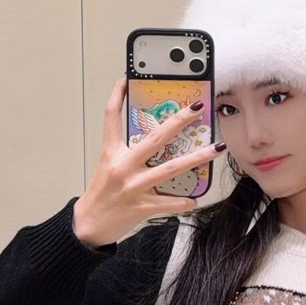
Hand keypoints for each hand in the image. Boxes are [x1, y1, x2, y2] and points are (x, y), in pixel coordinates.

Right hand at [72, 75, 221, 248]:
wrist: (89, 224)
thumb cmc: (101, 194)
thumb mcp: (108, 166)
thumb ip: (127, 152)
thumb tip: (154, 141)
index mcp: (112, 153)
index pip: (111, 118)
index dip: (117, 96)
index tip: (126, 79)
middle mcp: (124, 167)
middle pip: (155, 138)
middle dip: (179, 120)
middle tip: (197, 107)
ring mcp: (134, 187)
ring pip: (172, 168)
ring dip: (197, 158)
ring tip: (216, 149)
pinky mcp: (143, 206)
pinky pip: (170, 202)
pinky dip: (184, 201)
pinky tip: (194, 198)